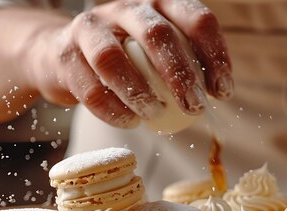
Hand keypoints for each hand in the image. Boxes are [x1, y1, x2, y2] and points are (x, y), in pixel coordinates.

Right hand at [25, 0, 231, 127]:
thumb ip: (188, 65)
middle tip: (195, 108)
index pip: (197, 19)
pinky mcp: (64, 55)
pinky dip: (112, 110)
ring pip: (112, 57)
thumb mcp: (160, 52)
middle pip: (158, 34)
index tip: (222, 91)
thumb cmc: (129, 58)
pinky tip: (130, 123)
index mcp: (160, 5)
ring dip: (139, 92)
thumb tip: (220, 93)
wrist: (64, 54)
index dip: (215, 55)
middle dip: (181, 75)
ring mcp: (91, 28)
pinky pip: (88, 87)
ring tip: (155, 115)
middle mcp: (127, 9)